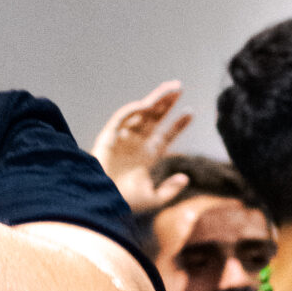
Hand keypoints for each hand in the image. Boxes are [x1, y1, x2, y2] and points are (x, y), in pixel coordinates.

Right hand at [92, 81, 192, 215]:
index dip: (178, 124)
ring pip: (141, 113)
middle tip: (180, 87)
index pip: (166, 135)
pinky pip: (121, 117)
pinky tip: (147, 104)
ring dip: (155, 99)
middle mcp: (136, 144)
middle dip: (167, 103)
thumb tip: (185, 177)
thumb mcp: (152, 199)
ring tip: (171, 87)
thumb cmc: (124, 203)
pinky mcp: (108, 136)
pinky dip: (132, 109)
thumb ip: (170, 190)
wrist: (100, 201)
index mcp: (147, 157)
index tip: (191, 112)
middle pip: (154, 118)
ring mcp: (123, 138)